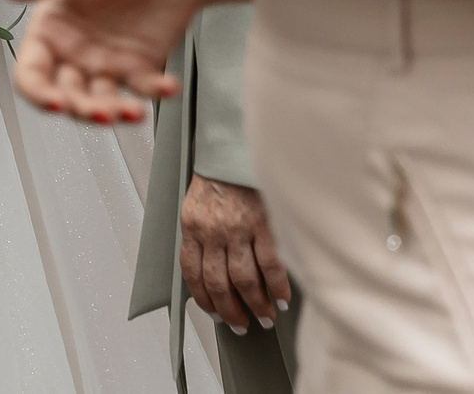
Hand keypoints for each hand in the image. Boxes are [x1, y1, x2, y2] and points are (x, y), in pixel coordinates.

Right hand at [2, 0, 222, 123]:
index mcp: (51, 28)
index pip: (31, 72)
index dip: (37, 92)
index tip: (55, 103)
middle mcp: (74, 51)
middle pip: (67, 95)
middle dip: (82, 109)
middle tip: (102, 112)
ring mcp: (107, 62)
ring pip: (102, 101)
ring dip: (115, 112)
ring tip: (134, 112)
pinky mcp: (141, 66)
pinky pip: (144, 88)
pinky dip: (156, 92)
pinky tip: (169, 85)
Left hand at [180, 176, 292, 334]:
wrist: (238, 148)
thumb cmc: (220, 175)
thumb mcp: (198, 202)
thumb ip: (202, 234)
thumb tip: (211, 270)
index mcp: (192, 226)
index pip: (192, 273)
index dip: (204, 300)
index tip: (215, 314)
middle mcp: (212, 231)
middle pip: (219, 284)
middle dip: (230, 311)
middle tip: (241, 324)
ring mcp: (238, 229)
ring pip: (245, 280)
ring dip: (256, 305)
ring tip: (264, 317)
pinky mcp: (264, 224)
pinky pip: (271, 265)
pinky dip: (278, 287)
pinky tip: (282, 298)